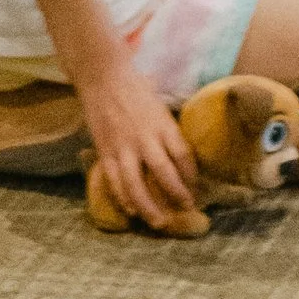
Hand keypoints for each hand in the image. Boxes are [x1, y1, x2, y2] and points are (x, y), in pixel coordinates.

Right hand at [80, 57, 200, 232]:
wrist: (102, 75)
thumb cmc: (135, 86)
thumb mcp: (159, 104)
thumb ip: (168, 128)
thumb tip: (183, 151)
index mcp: (162, 123)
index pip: (184, 155)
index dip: (192, 176)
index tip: (196, 188)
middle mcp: (145, 137)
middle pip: (165, 173)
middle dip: (178, 195)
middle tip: (186, 209)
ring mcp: (123, 146)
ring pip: (137, 185)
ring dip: (149, 207)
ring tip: (159, 222)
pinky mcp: (105, 150)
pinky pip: (114, 180)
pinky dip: (123, 198)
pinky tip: (131, 210)